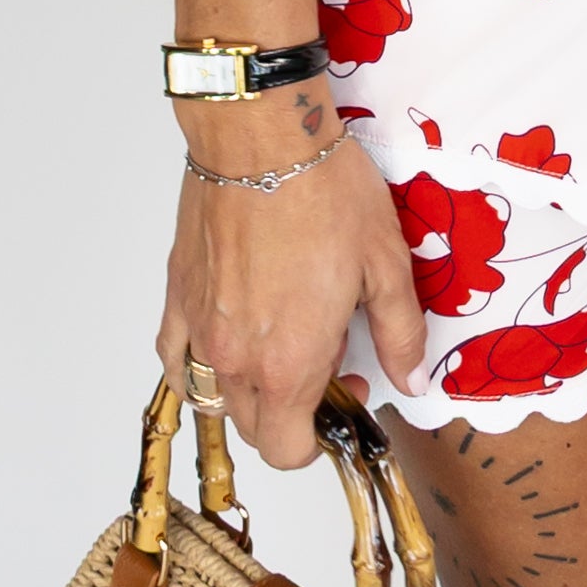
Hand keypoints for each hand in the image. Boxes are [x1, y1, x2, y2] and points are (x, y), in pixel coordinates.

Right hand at [155, 78, 431, 466]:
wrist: (262, 137)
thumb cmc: (325, 192)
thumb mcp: (386, 264)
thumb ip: (400, 335)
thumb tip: (411, 381)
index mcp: (290, 363)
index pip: (287, 449)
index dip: (318, 440)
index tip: (346, 393)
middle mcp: (236, 357)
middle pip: (253, 428)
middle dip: (291, 413)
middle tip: (326, 359)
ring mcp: (199, 328)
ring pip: (214, 398)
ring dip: (247, 392)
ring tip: (278, 346)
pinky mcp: (177, 295)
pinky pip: (175, 358)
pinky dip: (197, 366)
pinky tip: (224, 342)